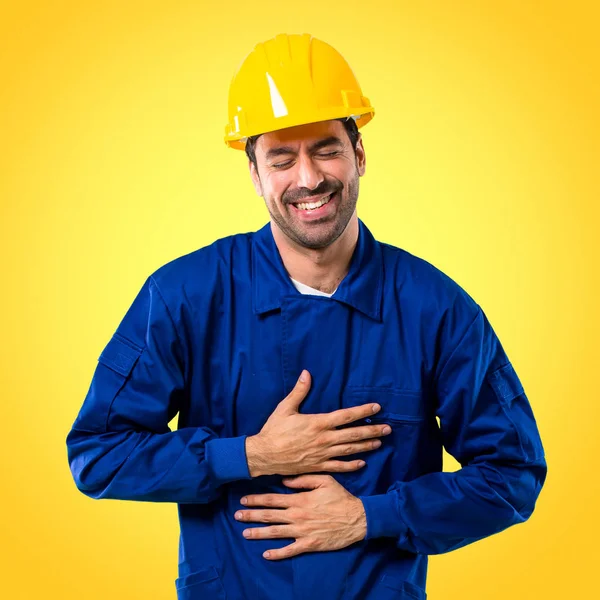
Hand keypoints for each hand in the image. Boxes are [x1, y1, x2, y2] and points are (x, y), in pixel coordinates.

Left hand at [234, 474, 366, 559]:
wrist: (356, 519)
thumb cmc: (340, 497)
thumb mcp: (324, 480)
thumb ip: (303, 479)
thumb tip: (285, 480)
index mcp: (299, 500)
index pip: (273, 499)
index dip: (257, 500)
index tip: (244, 499)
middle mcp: (297, 516)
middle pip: (270, 516)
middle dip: (252, 516)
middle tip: (237, 516)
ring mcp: (302, 532)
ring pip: (275, 533)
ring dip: (259, 533)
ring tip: (244, 533)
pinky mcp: (309, 544)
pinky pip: (290, 550)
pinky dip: (277, 553)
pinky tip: (265, 554)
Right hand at [245, 370, 391, 476]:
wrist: (264, 455)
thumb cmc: (274, 430)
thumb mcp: (285, 408)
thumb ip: (299, 391)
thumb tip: (306, 373)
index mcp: (318, 423)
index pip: (346, 416)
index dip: (363, 411)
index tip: (376, 407)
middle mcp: (324, 439)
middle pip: (353, 434)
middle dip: (372, 430)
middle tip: (388, 429)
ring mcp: (322, 454)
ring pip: (349, 450)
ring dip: (366, 446)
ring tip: (379, 442)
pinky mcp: (318, 466)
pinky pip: (338, 466)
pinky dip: (351, 465)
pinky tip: (362, 463)